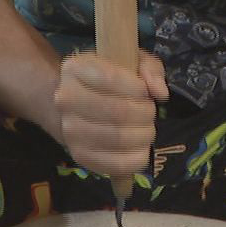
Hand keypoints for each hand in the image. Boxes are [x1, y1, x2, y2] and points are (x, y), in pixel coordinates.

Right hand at [52, 52, 168, 180]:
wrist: (80, 104)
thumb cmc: (112, 79)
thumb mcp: (133, 62)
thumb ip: (150, 70)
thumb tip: (159, 92)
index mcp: (75, 68)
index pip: (109, 78)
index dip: (137, 87)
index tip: (145, 90)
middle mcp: (65, 99)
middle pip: (117, 112)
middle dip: (145, 113)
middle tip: (150, 112)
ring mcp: (69, 130)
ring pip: (118, 138)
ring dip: (143, 135)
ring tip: (146, 128)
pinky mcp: (79, 155)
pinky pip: (114, 164)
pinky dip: (137, 158)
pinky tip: (141, 148)